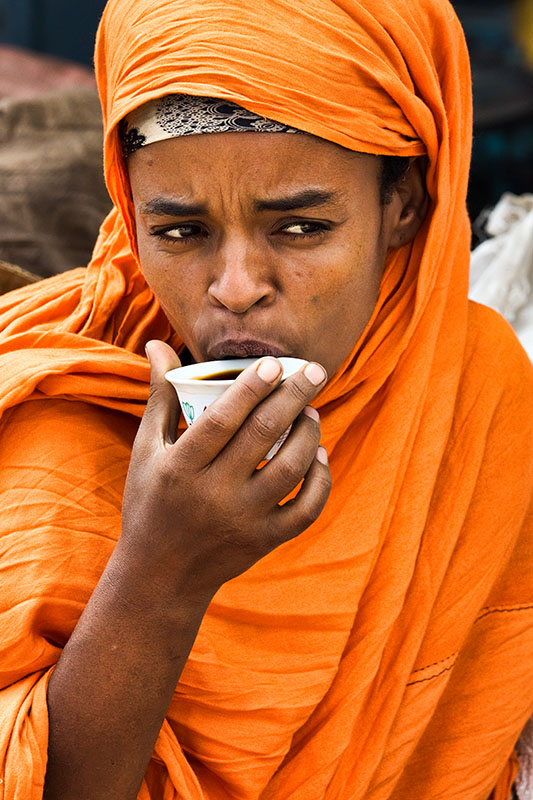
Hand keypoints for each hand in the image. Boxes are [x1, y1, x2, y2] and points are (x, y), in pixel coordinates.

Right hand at [120, 340, 330, 601]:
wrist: (161, 575)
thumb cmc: (151, 502)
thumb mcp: (147, 450)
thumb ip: (160, 398)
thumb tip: (159, 343)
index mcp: (180, 468)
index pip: (222, 420)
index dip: (250, 389)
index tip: (274, 363)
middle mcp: (213, 494)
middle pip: (262, 437)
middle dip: (294, 397)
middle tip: (314, 370)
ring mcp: (243, 520)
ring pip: (289, 470)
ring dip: (308, 434)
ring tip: (312, 410)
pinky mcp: (264, 541)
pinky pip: (304, 510)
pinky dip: (319, 481)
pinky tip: (319, 455)